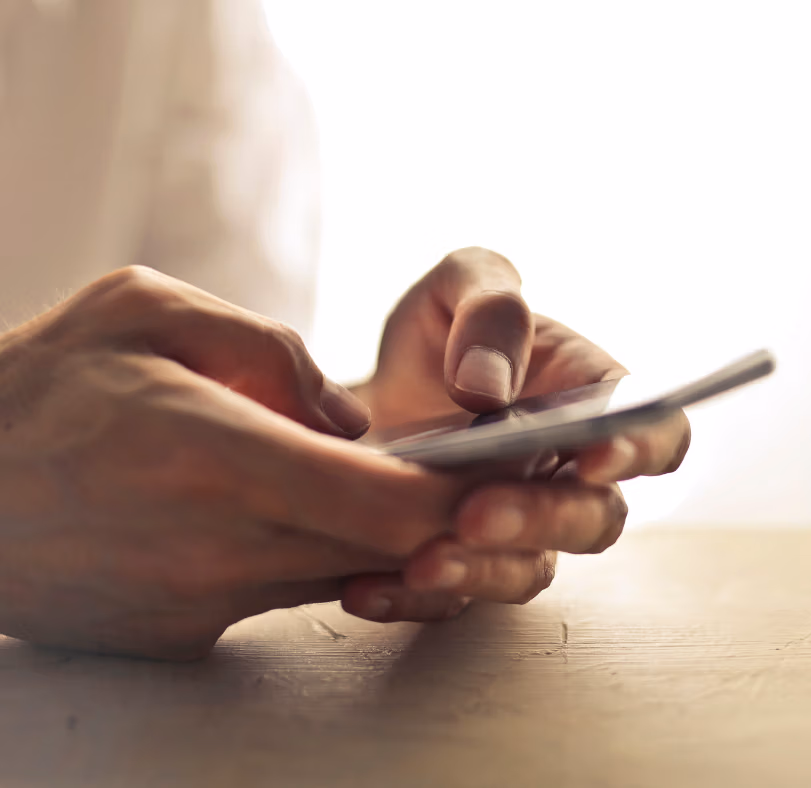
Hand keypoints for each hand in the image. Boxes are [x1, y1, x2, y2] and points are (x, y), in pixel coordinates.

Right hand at [0, 267, 479, 659]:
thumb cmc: (43, 384)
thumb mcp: (147, 310)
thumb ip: (270, 351)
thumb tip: (350, 417)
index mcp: (217, 456)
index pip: (388, 505)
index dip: (458, 495)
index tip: (493, 471)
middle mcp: (218, 548)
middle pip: (383, 554)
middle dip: (437, 518)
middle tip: (464, 474)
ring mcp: (198, 605)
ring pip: (341, 577)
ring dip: (375, 537)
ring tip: (371, 481)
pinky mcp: (179, 636)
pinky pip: (282, 595)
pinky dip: (309, 557)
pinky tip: (282, 512)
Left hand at [341, 248, 690, 622]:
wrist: (367, 393)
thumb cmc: (439, 334)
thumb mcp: (459, 286)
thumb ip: (489, 308)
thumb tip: (485, 390)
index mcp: (590, 399)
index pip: (654, 433)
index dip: (639, 449)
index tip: (593, 456)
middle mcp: (566, 475)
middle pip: (593, 518)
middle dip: (540, 519)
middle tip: (475, 512)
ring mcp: (518, 528)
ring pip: (529, 571)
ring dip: (482, 572)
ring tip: (421, 562)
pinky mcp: (463, 564)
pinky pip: (452, 599)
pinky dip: (410, 599)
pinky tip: (364, 587)